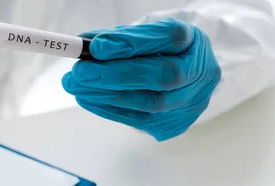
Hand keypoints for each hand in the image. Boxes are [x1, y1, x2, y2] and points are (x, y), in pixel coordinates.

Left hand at [62, 18, 220, 140]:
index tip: (96, 47)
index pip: (168, 37)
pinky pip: (139, 121)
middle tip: (79, 71)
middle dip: (115, 75)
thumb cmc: (157, 51)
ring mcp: (190, 102)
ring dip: (105, 95)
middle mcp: (199, 72)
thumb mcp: (141, 35)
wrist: (183, 76)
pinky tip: (87, 98)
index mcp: (193, 41)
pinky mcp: (175, 125)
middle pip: (163, 76)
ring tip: (75, 85)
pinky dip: (108, 108)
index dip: (131, 43)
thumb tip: (84, 44)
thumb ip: (116, 37)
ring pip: (150, 104)